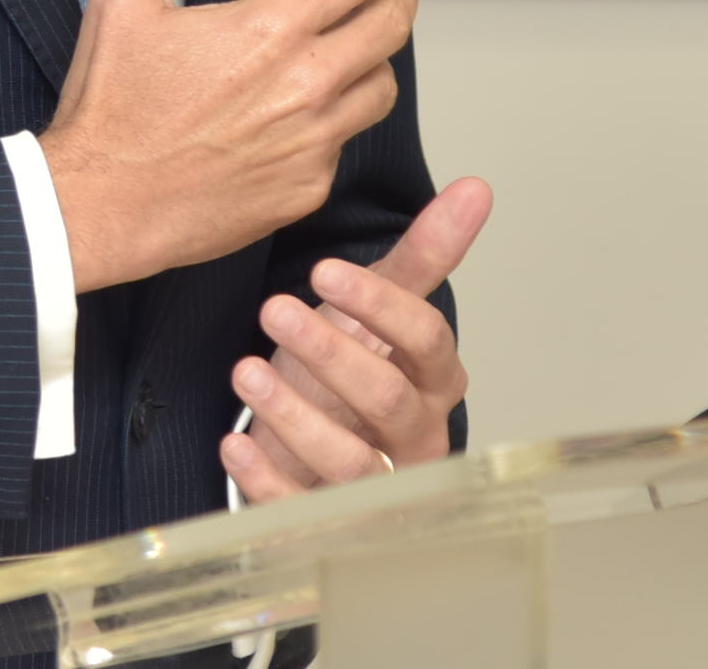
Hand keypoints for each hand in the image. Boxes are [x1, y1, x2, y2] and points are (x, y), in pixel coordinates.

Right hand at [37, 0, 422, 291]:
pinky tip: (301, 113)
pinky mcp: (306, 188)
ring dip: (373, 59)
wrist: (101, 204)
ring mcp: (312, 142)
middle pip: (393, 24)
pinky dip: (336, 120)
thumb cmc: (111, 107)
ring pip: (382, 88)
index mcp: (270, 30)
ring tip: (348, 47)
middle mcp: (306, 85)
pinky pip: (346, 143)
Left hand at [222, 178, 492, 498]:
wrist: (308, 445)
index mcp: (433, 383)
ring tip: (244, 371)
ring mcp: (373, 487)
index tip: (324, 271)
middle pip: (388, 399)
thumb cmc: (348, 374)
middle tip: (276, 311)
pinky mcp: (325, 521)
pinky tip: (232, 443)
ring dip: (293, 415)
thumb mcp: (378, 309)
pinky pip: (301, 511)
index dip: (380, 305)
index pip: (427, 342)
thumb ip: (425, 255)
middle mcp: (414, 438)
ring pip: (348, 462)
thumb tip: (475, 186)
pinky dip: (266, 479)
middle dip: (331, 352)